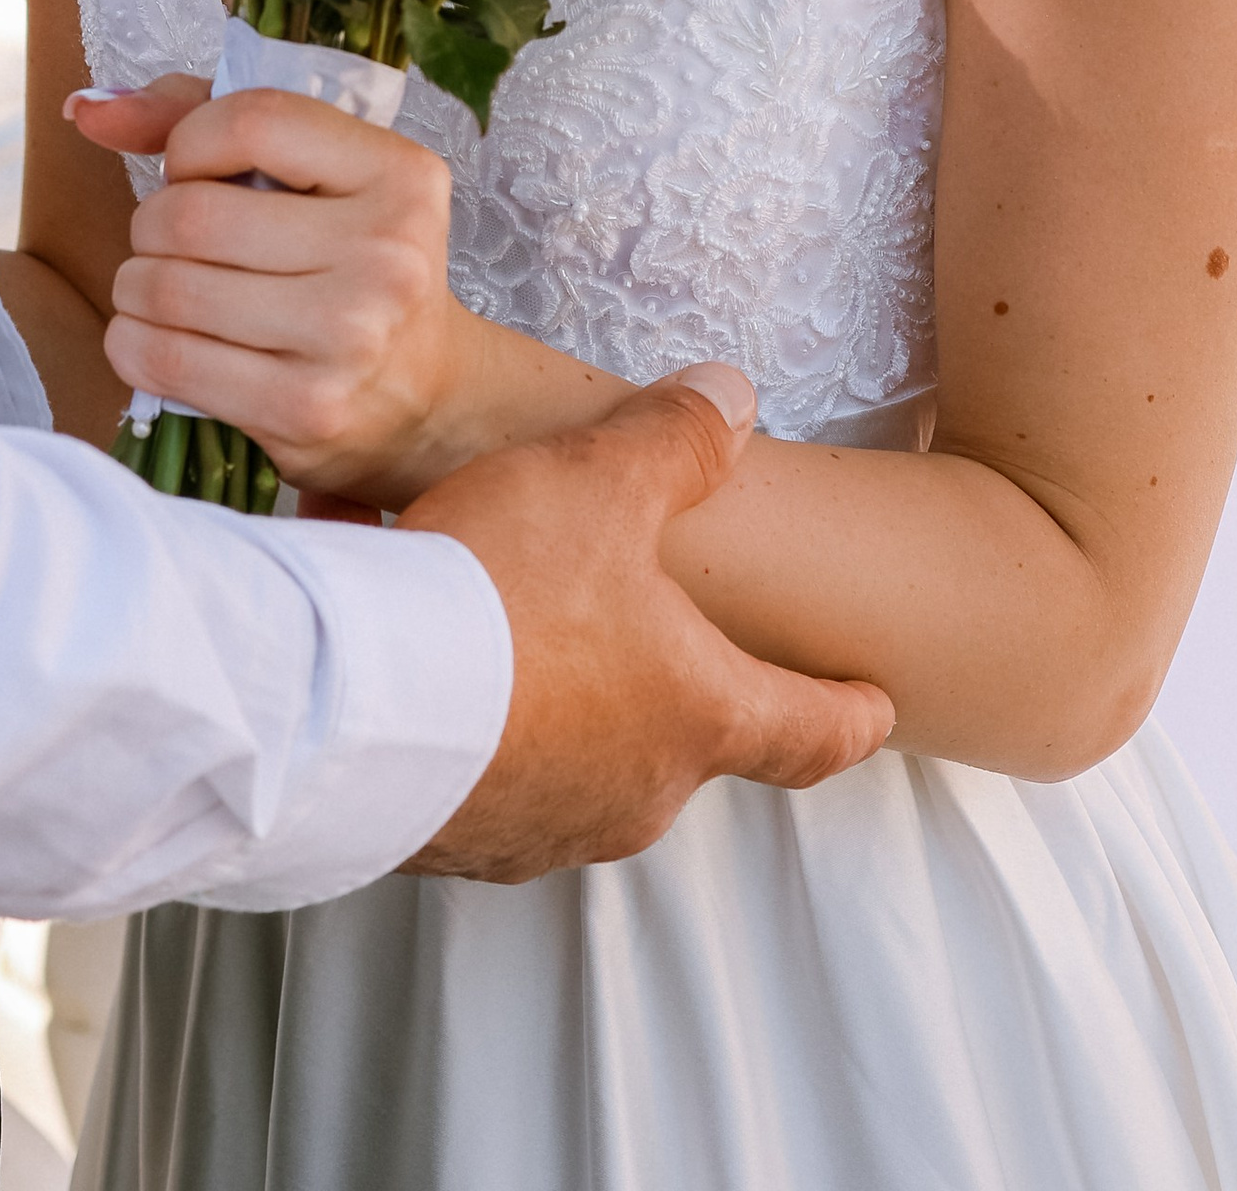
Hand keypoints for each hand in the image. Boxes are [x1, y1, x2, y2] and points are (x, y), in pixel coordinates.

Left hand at [75, 79, 495, 506]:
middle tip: (169, 243)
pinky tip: (156, 338)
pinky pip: (167, 362)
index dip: (190, 143)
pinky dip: (134, 344)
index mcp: (399, 174)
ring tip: (160, 289)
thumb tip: (86, 108)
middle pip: (192, 215)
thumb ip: (197, 116)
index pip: (250, 121)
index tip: (195, 171)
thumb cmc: (348, 259)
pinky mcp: (307, 410)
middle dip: (151, 225)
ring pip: (168, 290)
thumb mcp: (308, 170)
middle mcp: (386, 254)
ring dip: (136, 286)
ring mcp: (350, 338)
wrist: (426, 392)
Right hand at [400, 374, 895, 878]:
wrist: (358, 707)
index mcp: (697, 715)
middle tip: (625, 607)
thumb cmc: (503, 595)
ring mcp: (541, 825)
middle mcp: (633, 793)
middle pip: (676, 732)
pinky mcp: (452, 838)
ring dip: (542, 683)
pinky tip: (398, 629)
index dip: (850, 712)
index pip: (810, 731)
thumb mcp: (601, 485)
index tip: (878, 708)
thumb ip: (676, 441)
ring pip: (568, 746)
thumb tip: (734, 397)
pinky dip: (457, 703)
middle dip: (653, 671)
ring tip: (477, 592)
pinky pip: (475, 760)